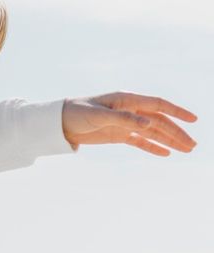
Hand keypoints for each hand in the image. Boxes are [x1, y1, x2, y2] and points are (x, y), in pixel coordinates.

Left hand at [62, 93, 197, 155]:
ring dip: (169, 140)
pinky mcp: (118, 134)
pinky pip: (140, 141)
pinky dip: (153, 147)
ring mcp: (125, 123)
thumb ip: (124, 119)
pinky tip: (166, 153)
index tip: (194, 119)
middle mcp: (129, 110)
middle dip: (177, 132)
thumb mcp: (99, 115)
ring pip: (153, 132)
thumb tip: (148, 123)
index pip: (157, 104)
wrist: (59, 123)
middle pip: (159, 121)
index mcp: (126, 100)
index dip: (176, 111)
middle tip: (193, 145)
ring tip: (187, 150)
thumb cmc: (77, 112)